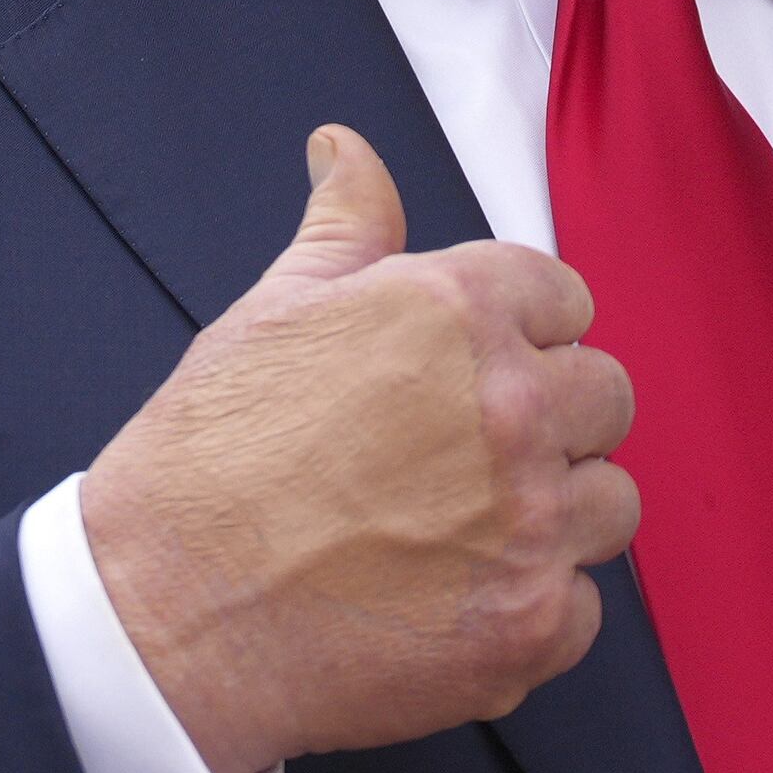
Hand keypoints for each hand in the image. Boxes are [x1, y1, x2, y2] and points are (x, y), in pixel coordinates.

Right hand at [78, 126, 636, 772]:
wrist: (163, 610)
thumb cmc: (206, 460)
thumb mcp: (270, 311)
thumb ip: (344, 225)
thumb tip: (346, 150)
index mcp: (455, 311)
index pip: (565, 298)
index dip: (517, 334)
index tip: (469, 375)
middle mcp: (511, 407)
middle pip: (607, 397)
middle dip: (548, 421)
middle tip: (457, 459)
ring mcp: (531, 521)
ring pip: (609, 502)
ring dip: (552, 516)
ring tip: (454, 534)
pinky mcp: (534, 621)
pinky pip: (584, 606)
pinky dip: (528, 610)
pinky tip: (444, 600)